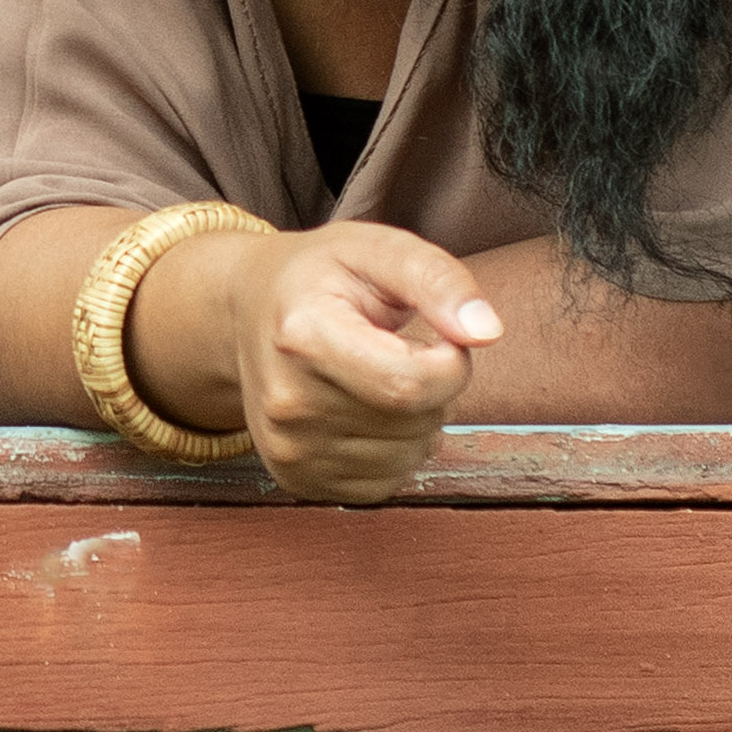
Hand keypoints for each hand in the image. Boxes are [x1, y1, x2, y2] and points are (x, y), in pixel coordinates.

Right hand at [138, 218, 503, 503]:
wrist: (244, 313)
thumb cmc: (317, 277)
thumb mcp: (376, 250)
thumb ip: (437, 279)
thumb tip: (487, 331)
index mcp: (302, 335)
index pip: (411, 385)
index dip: (450, 362)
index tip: (438, 334)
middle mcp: (287, 402)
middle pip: (414, 422)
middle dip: (432, 387)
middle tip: (395, 348)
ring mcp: (288, 448)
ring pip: (408, 457)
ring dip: (415, 421)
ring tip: (375, 375)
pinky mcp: (297, 479)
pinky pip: (387, 481)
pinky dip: (392, 448)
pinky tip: (363, 409)